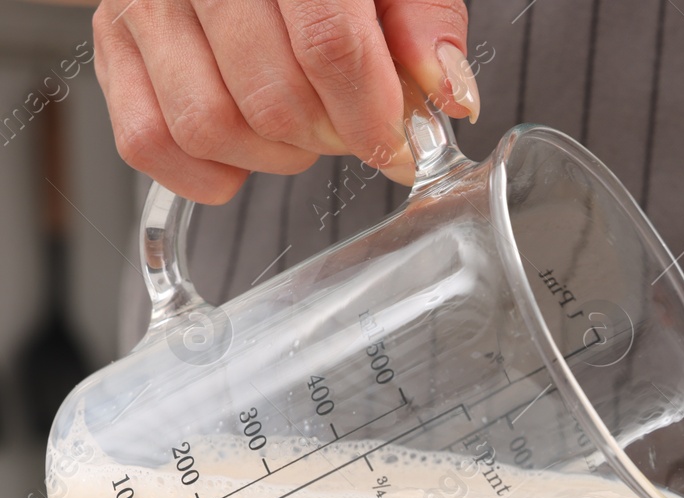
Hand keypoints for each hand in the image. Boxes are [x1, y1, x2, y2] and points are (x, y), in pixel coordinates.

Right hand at [93, 0, 480, 202]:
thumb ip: (424, 21)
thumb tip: (449, 93)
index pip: (328, 46)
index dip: (374, 115)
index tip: (400, 146)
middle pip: (273, 98)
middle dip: (332, 137)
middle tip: (355, 128)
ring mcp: (145, 4)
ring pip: (209, 126)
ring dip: (274, 157)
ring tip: (305, 128)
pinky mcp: (112, 41)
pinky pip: (149, 140)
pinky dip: (208, 173)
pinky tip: (252, 148)